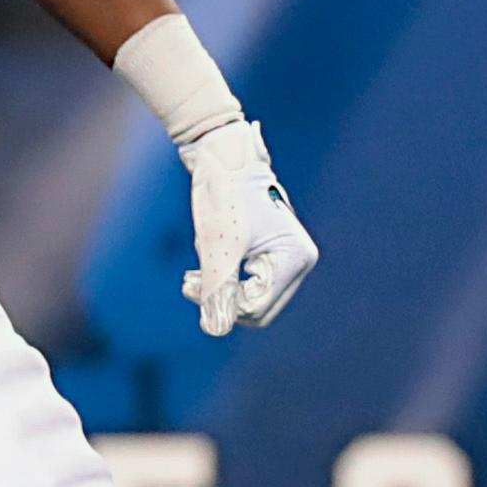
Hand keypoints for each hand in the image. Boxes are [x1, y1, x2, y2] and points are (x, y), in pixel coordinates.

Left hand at [180, 121, 316, 336]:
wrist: (221, 155)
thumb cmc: (223, 193)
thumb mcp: (217, 244)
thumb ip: (218, 288)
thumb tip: (215, 330)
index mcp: (295, 258)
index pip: (258, 308)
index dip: (223, 305)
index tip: (192, 285)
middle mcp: (297, 261)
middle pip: (256, 309)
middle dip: (221, 299)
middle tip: (189, 282)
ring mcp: (285, 258)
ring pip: (249, 299)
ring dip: (219, 291)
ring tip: (192, 275)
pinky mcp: (270, 255)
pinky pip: (246, 285)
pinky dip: (223, 280)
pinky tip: (201, 269)